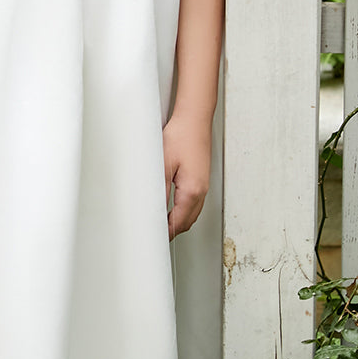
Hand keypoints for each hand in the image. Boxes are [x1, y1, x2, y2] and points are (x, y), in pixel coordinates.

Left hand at [164, 113, 210, 238]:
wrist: (194, 120)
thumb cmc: (181, 137)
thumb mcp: (163, 165)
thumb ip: (159, 191)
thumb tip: (154, 209)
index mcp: (192, 191)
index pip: (178, 223)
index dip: (165, 233)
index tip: (154, 238)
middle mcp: (201, 191)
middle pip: (187, 222)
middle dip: (172, 231)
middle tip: (156, 235)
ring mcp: (203, 185)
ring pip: (192, 214)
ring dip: (179, 221)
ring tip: (162, 224)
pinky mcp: (201, 178)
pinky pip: (194, 203)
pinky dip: (184, 211)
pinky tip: (173, 208)